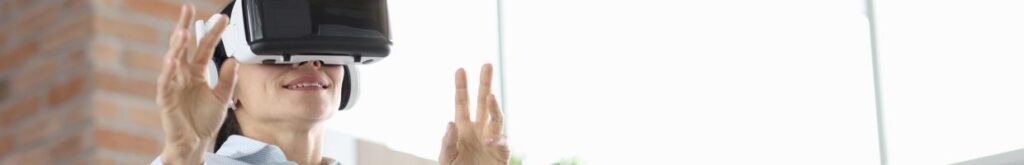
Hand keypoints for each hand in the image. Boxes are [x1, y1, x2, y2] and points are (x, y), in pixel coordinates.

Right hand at [156, 4, 234, 163]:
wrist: (196, 142)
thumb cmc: (204, 119)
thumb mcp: (223, 97)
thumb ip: (228, 79)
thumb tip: (234, 60)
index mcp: (196, 72)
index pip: (204, 47)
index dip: (212, 33)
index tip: (222, 19)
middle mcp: (183, 74)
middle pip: (183, 46)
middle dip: (184, 26)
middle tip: (188, 9)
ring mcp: (173, 85)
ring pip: (172, 61)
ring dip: (176, 46)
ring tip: (182, 32)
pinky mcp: (166, 99)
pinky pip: (165, 83)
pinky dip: (168, 71)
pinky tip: (172, 60)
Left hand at [440, 64, 510, 164]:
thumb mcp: (446, 160)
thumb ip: (447, 143)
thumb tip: (451, 122)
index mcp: (462, 129)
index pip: (462, 104)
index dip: (461, 87)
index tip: (460, 69)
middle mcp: (479, 130)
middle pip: (483, 102)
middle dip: (485, 84)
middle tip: (487, 64)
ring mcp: (492, 140)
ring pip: (496, 117)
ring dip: (494, 106)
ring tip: (491, 96)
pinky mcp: (502, 152)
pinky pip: (501, 142)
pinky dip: (496, 141)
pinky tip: (488, 143)